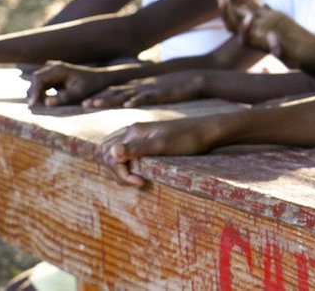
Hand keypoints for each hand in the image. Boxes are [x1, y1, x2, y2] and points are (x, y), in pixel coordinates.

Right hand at [27, 61, 117, 106]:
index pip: (39, 78)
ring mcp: (51, 72)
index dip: (34, 92)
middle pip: (34, 81)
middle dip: (33, 95)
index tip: (32, 105)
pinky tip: (44, 105)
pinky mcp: (52, 78)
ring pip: (36, 84)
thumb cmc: (91, 85)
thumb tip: (47, 103)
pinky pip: (41, 87)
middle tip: (34, 110)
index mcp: (59, 68)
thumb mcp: (80, 92)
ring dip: (36, 96)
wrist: (99, 79)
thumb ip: (64, 97)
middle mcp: (53, 68)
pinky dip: (40, 96)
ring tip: (40, 109)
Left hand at [82, 71, 205, 108]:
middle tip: (84, 103)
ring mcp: (149, 89)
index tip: (85, 103)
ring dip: (111, 98)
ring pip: (126, 94)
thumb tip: (131, 106)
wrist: (195, 79)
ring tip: (96, 103)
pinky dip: (136, 100)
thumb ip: (143, 98)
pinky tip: (127, 105)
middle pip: (116, 92)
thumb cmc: (175, 90)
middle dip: (100, 97)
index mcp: (138, 89)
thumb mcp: (155, 93)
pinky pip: (146, 97)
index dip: (101, 97)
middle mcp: (140, 88)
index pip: (116, 92)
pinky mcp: (160, 92)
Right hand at [99, 118, 214, 186]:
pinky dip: (126, 163)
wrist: (207, 131)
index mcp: (133, 131)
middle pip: (107, 152)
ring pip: (115, 152)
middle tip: (136, 182)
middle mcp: (132, 131)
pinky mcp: (146, 139)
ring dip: (120, 168)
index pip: (111, 156)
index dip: (121, 173)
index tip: (140, 182)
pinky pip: (126, 151)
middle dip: (116, 171)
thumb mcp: (162, 146)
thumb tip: (111, 152)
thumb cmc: (187, 139)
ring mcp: (139, 134)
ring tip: (137, 179)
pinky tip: (138, 171)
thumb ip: (137, 149)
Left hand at [218, 0, 314, 67]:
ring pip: (240, 14)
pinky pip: (253, 6)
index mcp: (260, 46)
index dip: (243, 28)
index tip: (251, 17)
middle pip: (235, 25)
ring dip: (229, 5)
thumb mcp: (293, 57)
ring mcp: (261, 25)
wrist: (309, 53)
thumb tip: (271, 36)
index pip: (244, 39)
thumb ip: (281, 49)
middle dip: (226, 13)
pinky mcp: (268, 17)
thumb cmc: (302, 60)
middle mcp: (256, 35)